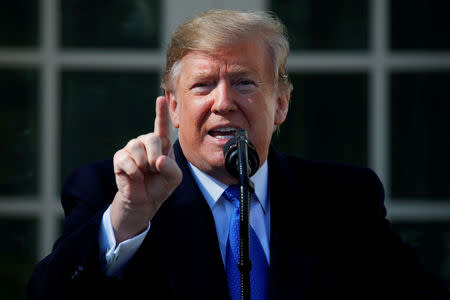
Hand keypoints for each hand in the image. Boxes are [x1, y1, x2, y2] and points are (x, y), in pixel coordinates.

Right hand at [110, 96, 181, 242]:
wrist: (144, 202)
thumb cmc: (160, 186)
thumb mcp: (174, 179)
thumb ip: (171, 168)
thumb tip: (157, 161)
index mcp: (162, 144)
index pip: (161, 125)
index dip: (161, 112)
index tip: (160, 98)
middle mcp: (145, 142)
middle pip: (151, 137)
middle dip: (155, 156)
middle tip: (155, 169)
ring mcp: (131, 148)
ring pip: (137, 147)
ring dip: (143, 164)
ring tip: (145, 173)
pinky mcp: (120, 158)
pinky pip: (126, 159)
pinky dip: (133, 171)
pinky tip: (135, 176)